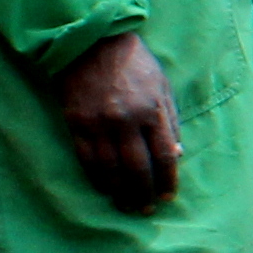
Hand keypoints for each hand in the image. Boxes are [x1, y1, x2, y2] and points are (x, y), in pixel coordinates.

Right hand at [55, 30, 183, 212]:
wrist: (91, 43)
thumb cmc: (134, 64)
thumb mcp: (162, 87)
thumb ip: (170, 121)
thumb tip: (176, 156)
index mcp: (151, 110)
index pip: (164, 156)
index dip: (168, 180)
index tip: (169, 195)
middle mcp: (125, 121)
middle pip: (138, 169)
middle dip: (144, 193)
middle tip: (147, 209)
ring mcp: (98, 124)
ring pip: (110, 169)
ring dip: (120, 192)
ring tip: (126, 205)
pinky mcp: (76, 124)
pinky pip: (87, 159)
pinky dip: (97, 178)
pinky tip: (104, 188)